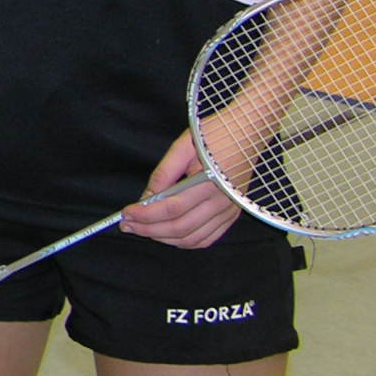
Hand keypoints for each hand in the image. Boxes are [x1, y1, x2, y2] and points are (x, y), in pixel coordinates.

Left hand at [122, 130, 238, 248]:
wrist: (249, 132)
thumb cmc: (215, 135)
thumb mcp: (183, 146)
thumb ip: (164, 173)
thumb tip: (146, 198)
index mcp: (210, 182)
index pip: (172, 208)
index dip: (146, 214)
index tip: (126, 213)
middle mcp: (222, 202)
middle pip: (180, 227)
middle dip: (149, 229)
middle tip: (127, 225)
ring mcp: (229, 211)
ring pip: (192, 237)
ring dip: (164, 239)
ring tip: (143, 230)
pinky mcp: (232, 215)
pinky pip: (207, 238)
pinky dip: (185, 242)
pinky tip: (168, 236)